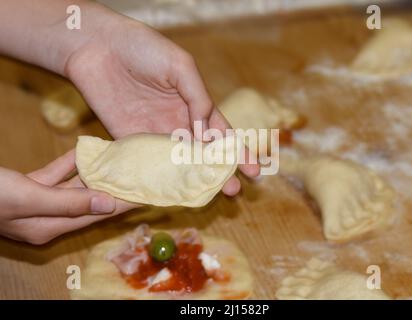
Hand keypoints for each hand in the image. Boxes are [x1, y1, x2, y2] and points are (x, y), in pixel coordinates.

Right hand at [0, 150, 137, 243]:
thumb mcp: (29, 200)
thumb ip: (67, 203)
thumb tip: (108, 204)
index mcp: (48, 227)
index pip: (94, 215)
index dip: (120, 205)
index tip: (144, 197)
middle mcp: (45, 216)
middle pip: (86, 202)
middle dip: (110, 189)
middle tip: (135, 177)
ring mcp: (35, 202)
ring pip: (71, 187)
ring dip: (92, 173)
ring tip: (116, 161)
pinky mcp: (26, 186)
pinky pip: (54, 175)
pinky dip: (68, 164)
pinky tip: (84, 152)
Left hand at [65, 18, 258, 194]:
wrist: (95, 47)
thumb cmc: (142, 48)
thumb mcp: (180, 66)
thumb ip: (197, 97)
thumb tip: (206, 130)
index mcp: (194, 103)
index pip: (221, 133)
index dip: (237, 152)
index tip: (253, 170)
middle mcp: (177, 123)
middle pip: (203, 154)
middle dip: (220, 172)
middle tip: (233, 191)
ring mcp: (154, 135)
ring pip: (179, 165)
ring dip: (195, 181)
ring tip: (210, 197)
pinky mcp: (130, 143)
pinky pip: (149, 166)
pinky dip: (162, 181)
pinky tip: (174, 194)